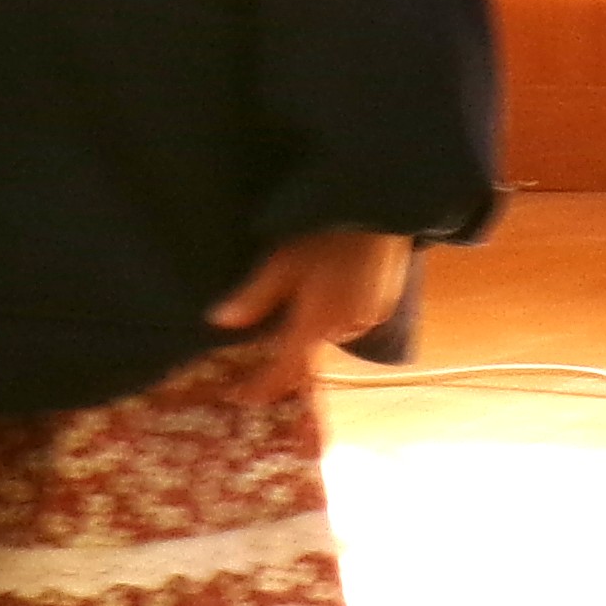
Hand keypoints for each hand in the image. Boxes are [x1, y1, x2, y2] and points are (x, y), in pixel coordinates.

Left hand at [206, 231, 413, 398]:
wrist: (381, 209)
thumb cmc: (327, 232)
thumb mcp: (282, 261)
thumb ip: (253, 297)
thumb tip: (219, 321)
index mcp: (317, 324)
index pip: (284, 371)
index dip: (261, 387)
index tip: (240, 396)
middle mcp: (346, 329)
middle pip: (309, 351)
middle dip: (288, 347)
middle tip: (266, 333)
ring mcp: (370, 318)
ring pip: (332, 334)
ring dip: (315, 326)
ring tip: (304, 297)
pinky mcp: (386, 304)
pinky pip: (353, 319)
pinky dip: (337, 312)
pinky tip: (330, 285)